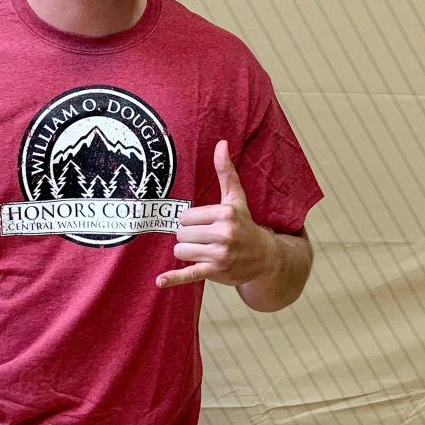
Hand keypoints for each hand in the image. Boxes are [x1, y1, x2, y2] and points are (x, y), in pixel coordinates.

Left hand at [156, 140, 278, 289]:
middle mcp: (224, 235)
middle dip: (189, 237)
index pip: (185, 216)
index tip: (205, 224)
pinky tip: (160, 281)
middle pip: (181, 234)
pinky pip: (189, 274)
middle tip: (206, 239)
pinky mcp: (215, 273)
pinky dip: (174, 278)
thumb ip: (226, 171)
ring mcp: (219, 256)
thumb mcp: (236, 198)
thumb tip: (221, 143)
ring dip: (188, 253)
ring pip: (181, 251)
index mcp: (225, 213)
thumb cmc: (245, 223)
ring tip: (205, 251)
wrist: (265, 258)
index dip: (191, 221)